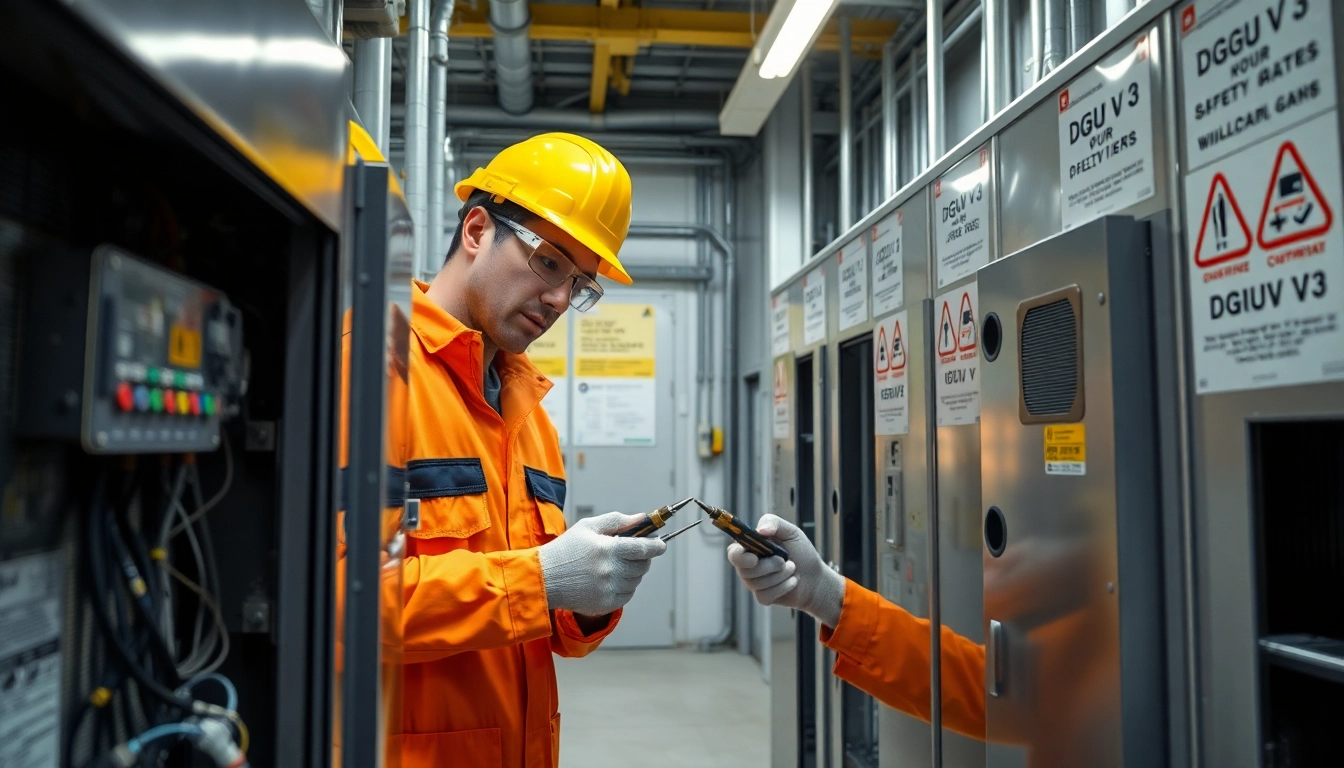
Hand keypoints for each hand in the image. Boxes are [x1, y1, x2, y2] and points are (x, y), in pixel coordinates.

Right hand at [538, 512, 666, 616]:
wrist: (544, 579)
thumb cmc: (565, 549)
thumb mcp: (588, 527)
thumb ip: (617, 521)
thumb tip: (641, 518)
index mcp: (609, 549)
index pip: (644, 548)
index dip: (656, 546)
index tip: (661, 544)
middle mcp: (611, 571)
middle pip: (643, 566)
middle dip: (642, 558)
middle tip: (632, 553)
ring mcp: (609, 590)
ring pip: (636, 581)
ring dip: (632, 572)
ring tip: (615, 566)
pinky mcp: (605, 604)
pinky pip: (627, 595)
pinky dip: (625, 587)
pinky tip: (610, 579)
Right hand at [726, 514, 844, 627]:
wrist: (815, 577)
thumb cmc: (801, 552)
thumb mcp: (791, 532)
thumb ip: (774, 523)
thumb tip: (759, 530)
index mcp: (751, 548)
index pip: (733, 553)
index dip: (740, 557)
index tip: (755, 558)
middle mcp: (748, 566)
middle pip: (744, 570)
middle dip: (768, 566)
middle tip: (785, 561)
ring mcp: (754, 583)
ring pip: (756, 583)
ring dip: (780, 575)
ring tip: (792, 568)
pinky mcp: (763, 597)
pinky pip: (765, 595)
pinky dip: (783, 587)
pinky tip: (792, 582)